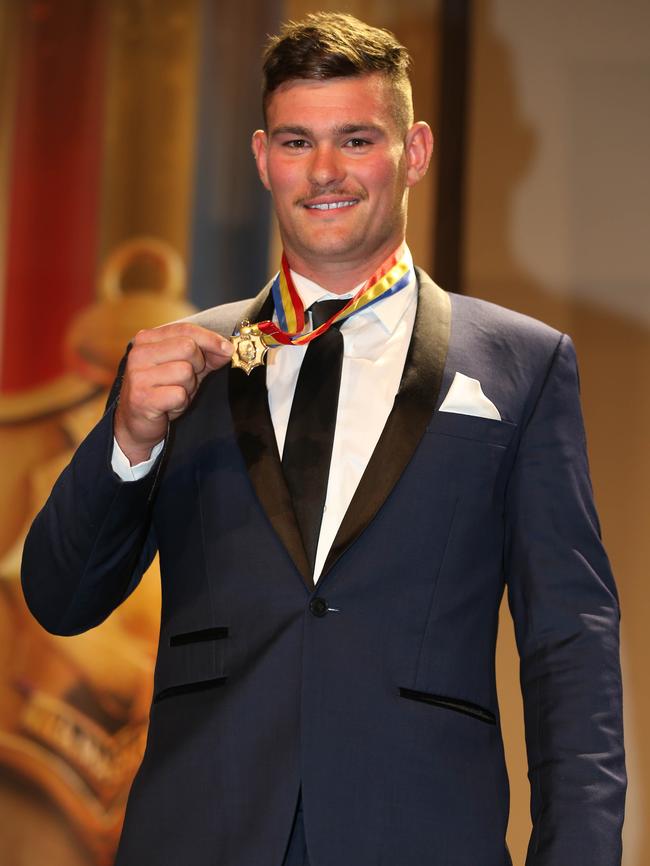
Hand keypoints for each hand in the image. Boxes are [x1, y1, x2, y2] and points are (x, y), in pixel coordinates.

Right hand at [114, 323, 232, 464]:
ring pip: (185, 371)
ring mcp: (138, 375)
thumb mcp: (185, 368)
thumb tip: (228, 349)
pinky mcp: (141, 398)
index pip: (185, 330)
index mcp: (147, 339)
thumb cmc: (162, 392)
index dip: (210, 339)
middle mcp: (139, 353)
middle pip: (188, 347)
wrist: (136, 424)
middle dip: (197, 366)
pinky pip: (178, 394)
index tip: (228, 349)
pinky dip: (180, 403)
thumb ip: (206, 356)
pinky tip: (169, 406)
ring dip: (188, 387)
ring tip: (174, 394)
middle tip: (185, 381)